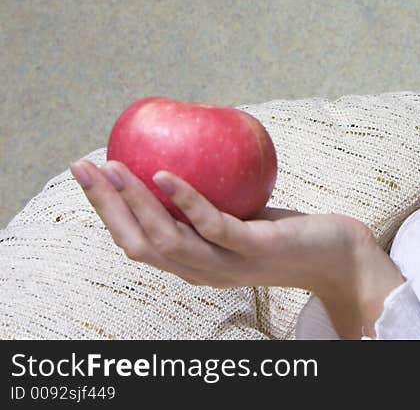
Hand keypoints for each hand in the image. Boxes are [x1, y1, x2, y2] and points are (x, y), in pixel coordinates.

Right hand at [69, 158, 379, 298]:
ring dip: (134, 202)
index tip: (88, 174)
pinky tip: (165, 174)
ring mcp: (226, 264)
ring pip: (166, 239)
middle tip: (84, 166)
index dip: (106, 210)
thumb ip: (212, 198)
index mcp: (192, 262)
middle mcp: (201, 270)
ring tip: (116, 167)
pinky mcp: (253, 250)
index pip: (135, 241)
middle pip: (137, 243)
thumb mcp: (240, 215)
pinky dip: (185, 200)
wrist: (336, 257)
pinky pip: (212, 226)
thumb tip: (189, 147)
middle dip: (105, 205)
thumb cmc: (287, 233)